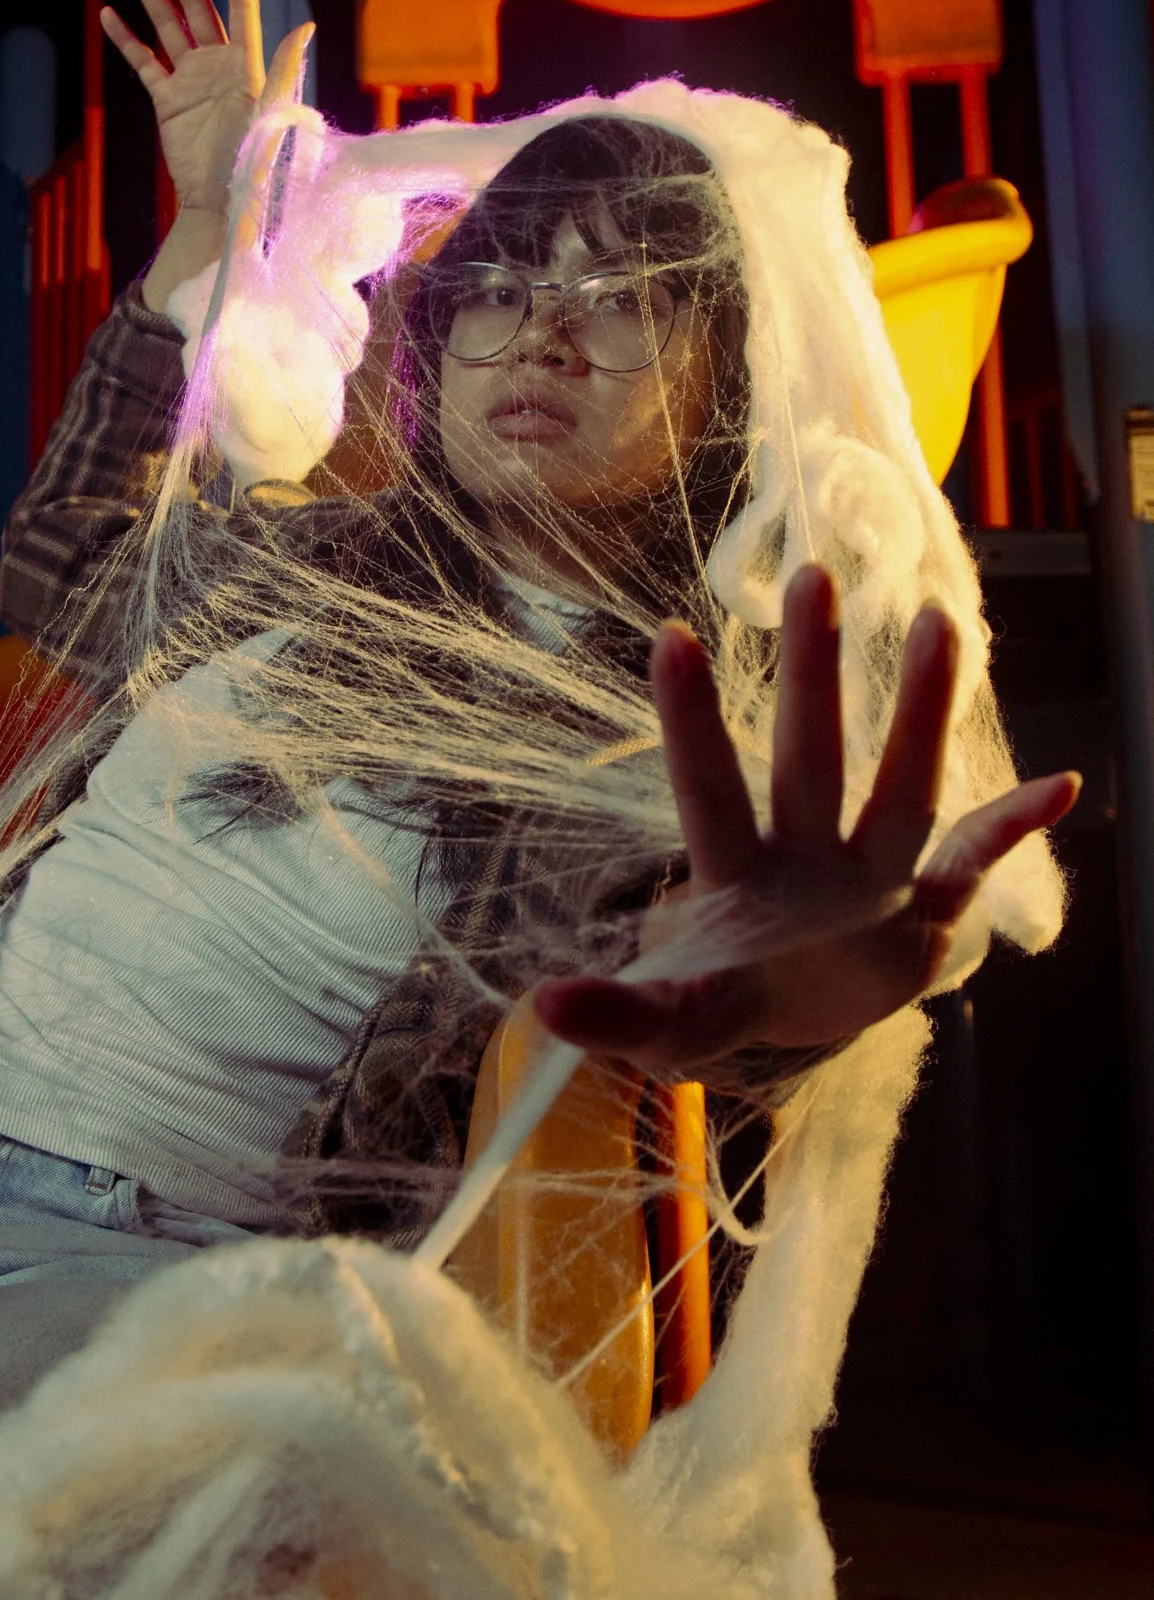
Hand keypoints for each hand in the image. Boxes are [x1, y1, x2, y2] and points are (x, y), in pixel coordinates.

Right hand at [101, 0, 311, 216]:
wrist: (223, 204)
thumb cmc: (255, 165)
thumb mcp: (272, 114)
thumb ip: (282, 67)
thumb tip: (306, 26)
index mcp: (246, 62)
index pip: (238, 1)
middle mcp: (218, 63)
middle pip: (194, 1)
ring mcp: (190, 80)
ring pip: (165, 23)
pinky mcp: (167, 100)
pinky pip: (143, 62)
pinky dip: (126, 39)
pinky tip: (109, 13)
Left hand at [533, 565, 1078, 1075]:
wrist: (793, 1015)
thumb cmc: (723, 999)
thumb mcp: (668, 1025)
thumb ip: (614, 1015)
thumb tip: (539, 1004)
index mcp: (737, 878)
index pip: (710, 789)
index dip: (690, 720)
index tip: (667, 635)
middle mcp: (803, 857)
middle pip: (810, 758)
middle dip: (815, 675)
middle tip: (813, 575)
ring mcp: (868, 876)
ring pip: (901, 787)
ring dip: (922, 712)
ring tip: (940, 623)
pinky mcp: (923, 909)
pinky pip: (974, 862)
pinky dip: (1014, 828)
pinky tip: (1060, 786)